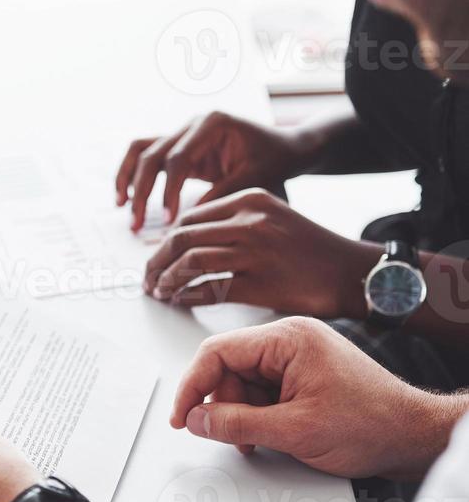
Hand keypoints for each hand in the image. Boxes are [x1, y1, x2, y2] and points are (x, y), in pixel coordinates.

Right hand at [116, 112, 319, 230]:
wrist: (284, 147)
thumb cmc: (274, 160)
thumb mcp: (254, 179)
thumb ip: (222, 195)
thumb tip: (187, 222)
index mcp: (212, 124)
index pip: (178, 158)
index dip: (168, 190)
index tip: (169, 219)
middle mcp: (192, 123)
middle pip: (152, 155)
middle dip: (141, 191)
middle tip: (137, 224)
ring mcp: (181, 131)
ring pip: (140, 150)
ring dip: (128, 179)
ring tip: (121, 207)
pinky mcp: (177, 146)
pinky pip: (146, 156)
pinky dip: (133, 175)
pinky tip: (126, 198)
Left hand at [144, 188, 378, 314]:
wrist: (352, 272)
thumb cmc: (310, 250)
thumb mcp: (271, 217)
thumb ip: (232, 221)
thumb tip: (183, 241)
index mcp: (250, 200)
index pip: (188, 218)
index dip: (163, 240)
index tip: (155, 258)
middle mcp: (251, 221)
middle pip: (181, 238)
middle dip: (156, 261)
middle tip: (148, 278)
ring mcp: (256, 252)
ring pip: (190, 263)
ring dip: (167, 280)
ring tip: (160, 292)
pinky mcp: (261, 283)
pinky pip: (209, 289)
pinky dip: (188, 297)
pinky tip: (181, 302)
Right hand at [171, 317, 465, 478]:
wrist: (415, 437)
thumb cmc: (373, 424)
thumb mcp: (295, 430)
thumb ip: (237, 423)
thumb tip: (196, 419)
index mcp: (288, 339)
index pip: (218, 352)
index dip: (192, 386)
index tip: (182, 416)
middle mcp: (291, 340)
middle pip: (227, 368)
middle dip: (222, 405)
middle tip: (227, 435)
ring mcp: (297, 357)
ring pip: (242, 383)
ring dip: (240, 414)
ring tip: (259, 440)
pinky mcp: (302, 375)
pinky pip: (261, 390)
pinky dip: (256, 415)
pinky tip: (267, 434)